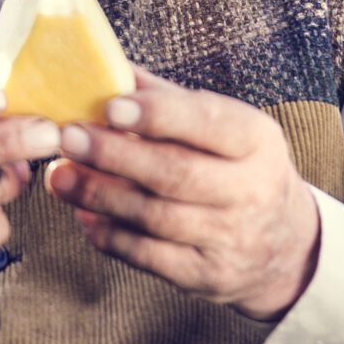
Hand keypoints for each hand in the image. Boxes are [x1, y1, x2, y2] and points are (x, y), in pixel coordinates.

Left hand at [41, 69, 321, 320]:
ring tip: (60, 176)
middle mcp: (251, 190)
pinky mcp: (206, 275)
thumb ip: (168, 100)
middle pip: (175, 173)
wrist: (283, 245)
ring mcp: (230, 238)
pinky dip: (109, 235)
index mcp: (257, 140)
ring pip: (155, 217)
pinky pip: (148, 256)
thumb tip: (106, 67)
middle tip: (69, 138)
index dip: (158, 115)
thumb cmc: (238, 169)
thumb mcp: (225, 127)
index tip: (111, 106)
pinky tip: (84, 214)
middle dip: (114, 155)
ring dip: (99, 195)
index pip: (209, 122)